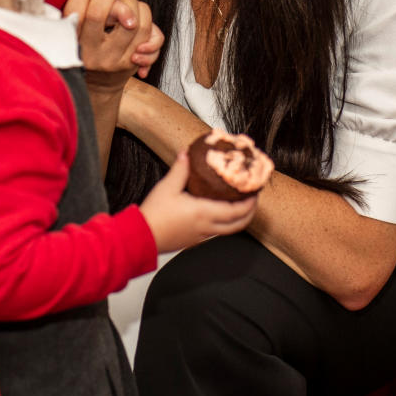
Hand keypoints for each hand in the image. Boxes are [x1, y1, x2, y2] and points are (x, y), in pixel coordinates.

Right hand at [60, 0, 163, 81]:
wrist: (96, 86)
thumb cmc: (78, 43)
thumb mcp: (66, 18)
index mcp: (70, 42)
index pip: (78, 10)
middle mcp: (92, 53)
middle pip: (105, 13)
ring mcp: (114, 60)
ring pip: (136, 22)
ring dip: (134, 3)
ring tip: (125, 2)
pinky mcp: (133, 63)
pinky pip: (152, 36)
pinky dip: (148, 21)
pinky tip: (135, 20)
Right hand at [138, 151, 256, 252]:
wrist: (140, 237)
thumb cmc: (154, 215)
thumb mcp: (167, 186)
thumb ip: (181, 169)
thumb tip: (187, 154)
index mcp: (204, 213)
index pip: (237, 210)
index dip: (250, 202)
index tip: (255, 191)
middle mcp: (207, 227)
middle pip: (239, 224)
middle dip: (250, 211)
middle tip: (253, 198)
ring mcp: (201, 236)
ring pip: (229, 230)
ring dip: (239, 218)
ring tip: (240, 204)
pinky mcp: (194, 240)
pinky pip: (217, 232)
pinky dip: (226, 223)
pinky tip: (219, 213)